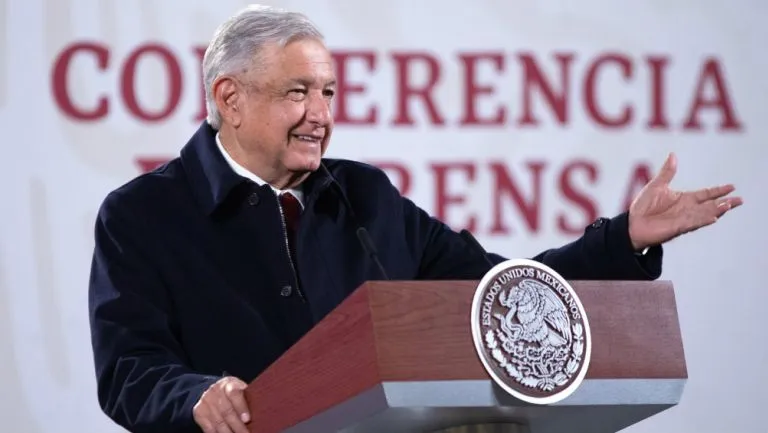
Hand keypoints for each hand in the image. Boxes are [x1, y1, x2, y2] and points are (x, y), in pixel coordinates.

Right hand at [193, 376, 250, 432]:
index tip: (247, 419)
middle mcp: (215, 391)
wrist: (213, 390)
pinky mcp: (199, 411)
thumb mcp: (240, 389)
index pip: (234, 394)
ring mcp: (206, 401)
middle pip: (226, 411)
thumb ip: (247, 397)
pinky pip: (209, 428)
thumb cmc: (233, 392)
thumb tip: (260, 411)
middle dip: (238, 426)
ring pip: (218, 422)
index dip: (241, 407)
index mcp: (229, 383)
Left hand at [628, 152, 742, 249]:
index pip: (705, 194)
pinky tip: (713, 217)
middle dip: (724, 202)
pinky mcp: (677, 227)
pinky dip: (702, 220)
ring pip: (704, 214)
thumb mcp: (656, 185)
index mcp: (684, 199)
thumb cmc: (643, 206)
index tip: (732, 187)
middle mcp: (687, 209)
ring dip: (716, 210)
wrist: (632, 223)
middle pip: (710, 205)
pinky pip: (692, 223)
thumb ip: (667, 172)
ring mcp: (683, 219)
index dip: (718, 191)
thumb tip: (673, 155)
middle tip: (739, 200)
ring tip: (729, 205)